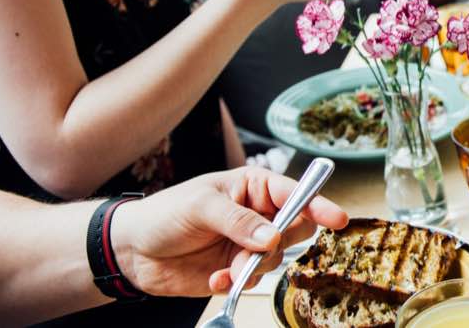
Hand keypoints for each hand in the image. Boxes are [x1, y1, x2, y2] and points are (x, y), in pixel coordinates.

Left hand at [111, 166, 348, 296]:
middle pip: (296, 228)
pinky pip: (254, 279)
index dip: (317, 204)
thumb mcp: (200, 207)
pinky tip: (216, 279)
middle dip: (282, 242)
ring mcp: (248, 244)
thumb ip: (239, 221)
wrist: (133, 251)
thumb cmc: (164, 214)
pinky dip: (238, 282)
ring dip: (253, 266)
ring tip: (226, 269)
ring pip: (276, 258)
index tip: (336, 218)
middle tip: (262, 248)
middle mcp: (258, 215)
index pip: (294, 192)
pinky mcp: (237, 269)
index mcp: (254, 186)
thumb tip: (272, 237)